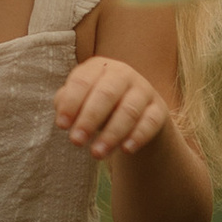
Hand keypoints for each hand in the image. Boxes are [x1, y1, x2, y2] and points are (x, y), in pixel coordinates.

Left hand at [54, 53, 172, 160]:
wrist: (136, 113)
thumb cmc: (98, 105)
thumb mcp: (80, 101)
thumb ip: (66, 103)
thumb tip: (62, 113)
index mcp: (99, 67)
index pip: (82, 81)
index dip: (71, 103)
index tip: (62, 126)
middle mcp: (123, 73)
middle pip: (106, 94)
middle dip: (89, 119)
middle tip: (76, 141)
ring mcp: (144, 90)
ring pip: (128, 110)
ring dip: (111, 134)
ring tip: (96, 154)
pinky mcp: (158, 109)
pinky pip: (150, 122)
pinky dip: (138, 136)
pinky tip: (126, 150)